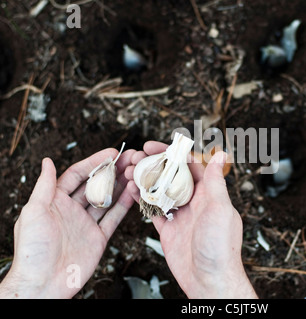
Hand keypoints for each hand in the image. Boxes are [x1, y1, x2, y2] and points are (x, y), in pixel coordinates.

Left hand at [0, 148, 135, 298]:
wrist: (43, 284)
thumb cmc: (32, 250)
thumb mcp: (34, 212)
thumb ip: (45, 186)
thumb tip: (47, 161)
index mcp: (55, 201)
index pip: (77, 175)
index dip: (94, 163)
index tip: (111, 153)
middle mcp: (72, 210)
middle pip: (96, 184)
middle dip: (112, 171)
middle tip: (129, 160)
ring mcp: (86, 224)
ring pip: (107, 199)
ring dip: (121, 185)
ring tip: (135, 172)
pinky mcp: (98, 238)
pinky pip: (113, 218)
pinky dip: (124, 206)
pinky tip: (133, 193)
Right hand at [125, 142, 257, 298]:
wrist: (209, 281)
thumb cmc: (220, 247)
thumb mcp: (219, 209)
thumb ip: (215, 182)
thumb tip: (220, 154)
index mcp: (209, 194)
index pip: (190, 166)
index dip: (173, 154)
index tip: (155, 146)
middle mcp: (194, 202)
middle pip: (172, 176)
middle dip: (155, 164)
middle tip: (137, 156)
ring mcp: (180, 216)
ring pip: (160, 191)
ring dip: (146, 179)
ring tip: (129, 170)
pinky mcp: (168, 230)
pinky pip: (154, 210)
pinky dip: (142, 199)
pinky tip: (131, 190)